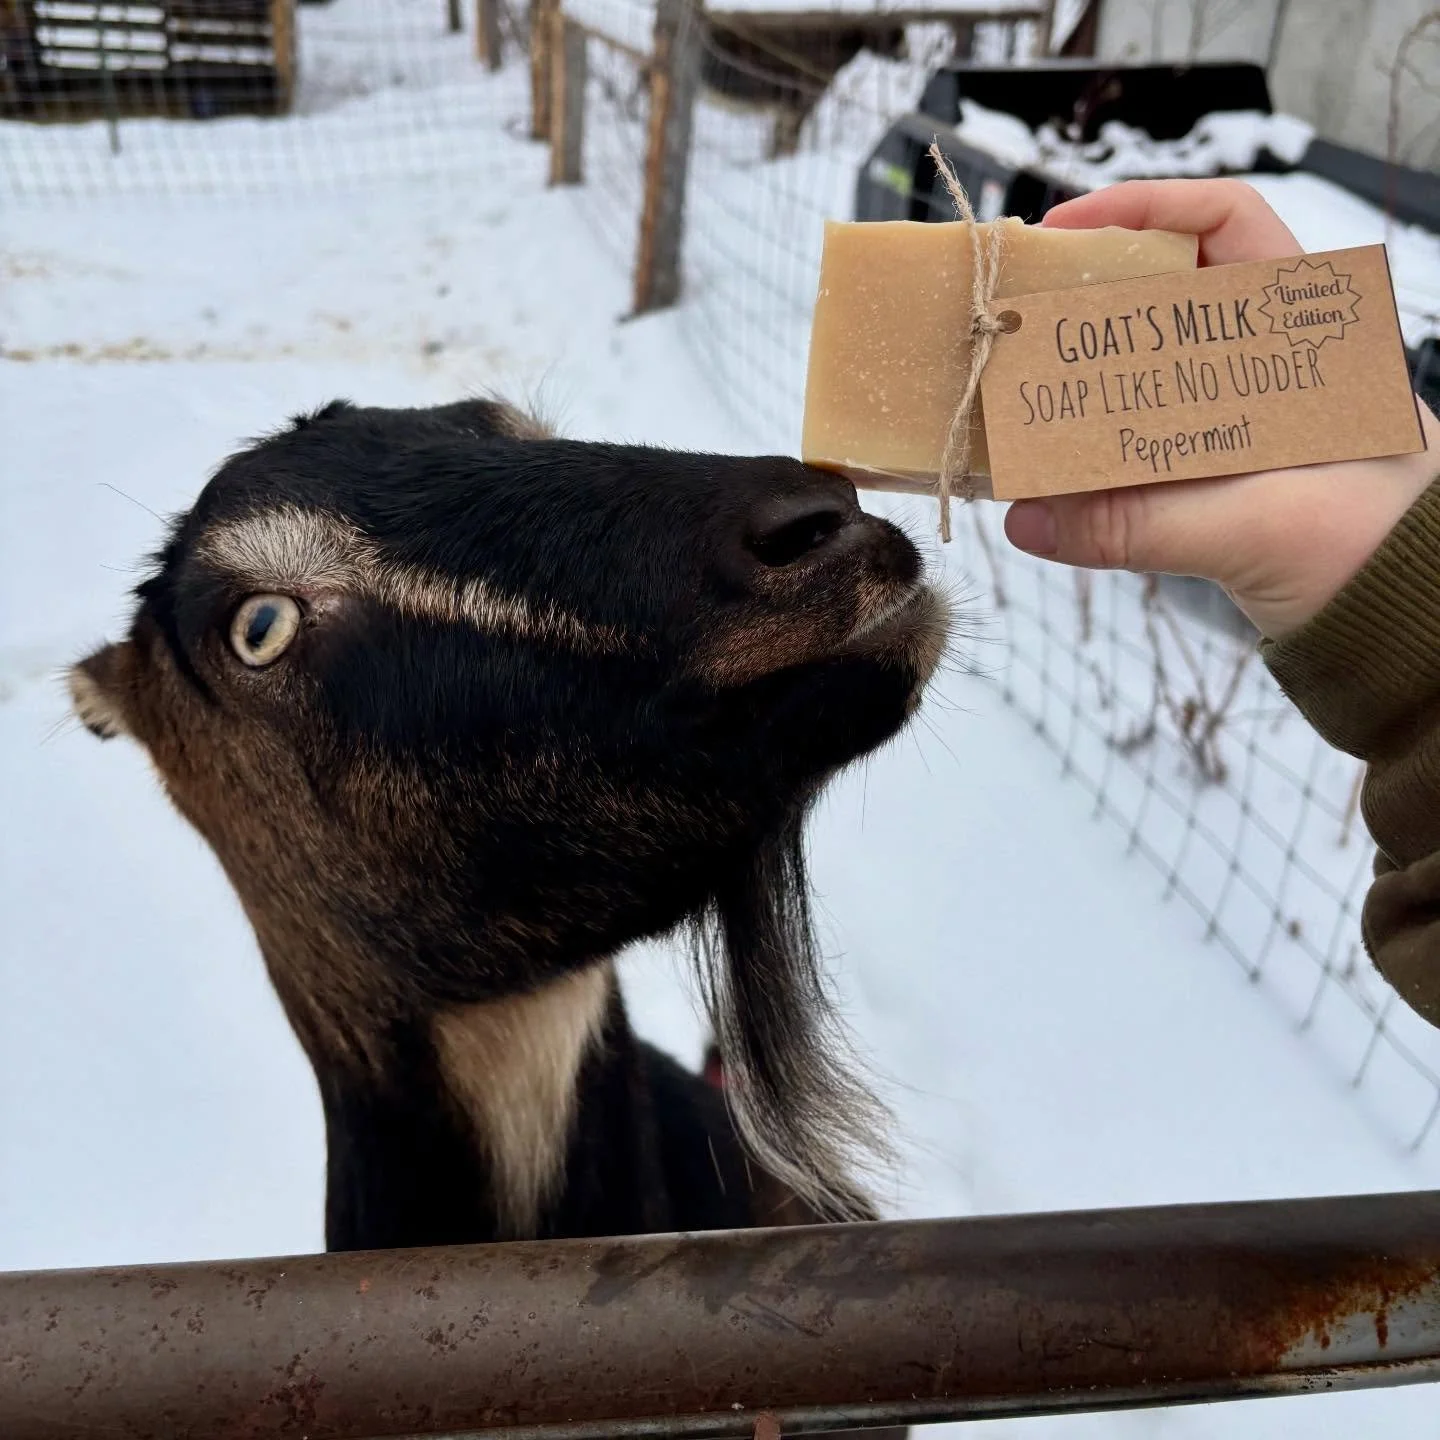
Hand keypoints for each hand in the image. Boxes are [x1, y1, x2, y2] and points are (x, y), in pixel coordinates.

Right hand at [1002, 179, 1438, 639]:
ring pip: (1144, 372)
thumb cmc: (1374, 552)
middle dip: (1083, 297)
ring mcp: (1238, 418)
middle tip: (1014, 318)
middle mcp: (1265, 363)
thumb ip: (1138, 524)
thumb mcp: (1258, 528)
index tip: (1063, 228)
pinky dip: (1089, 448)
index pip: (1227, 224)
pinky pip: (1139, 442)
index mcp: (1305, 332)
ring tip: (1013, 387)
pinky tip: (1044, 464)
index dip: (1144, 207)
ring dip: (1078, 379)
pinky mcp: (1216, 475)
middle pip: (1163, 295)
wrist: (1409, 624)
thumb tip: (1028, 517)